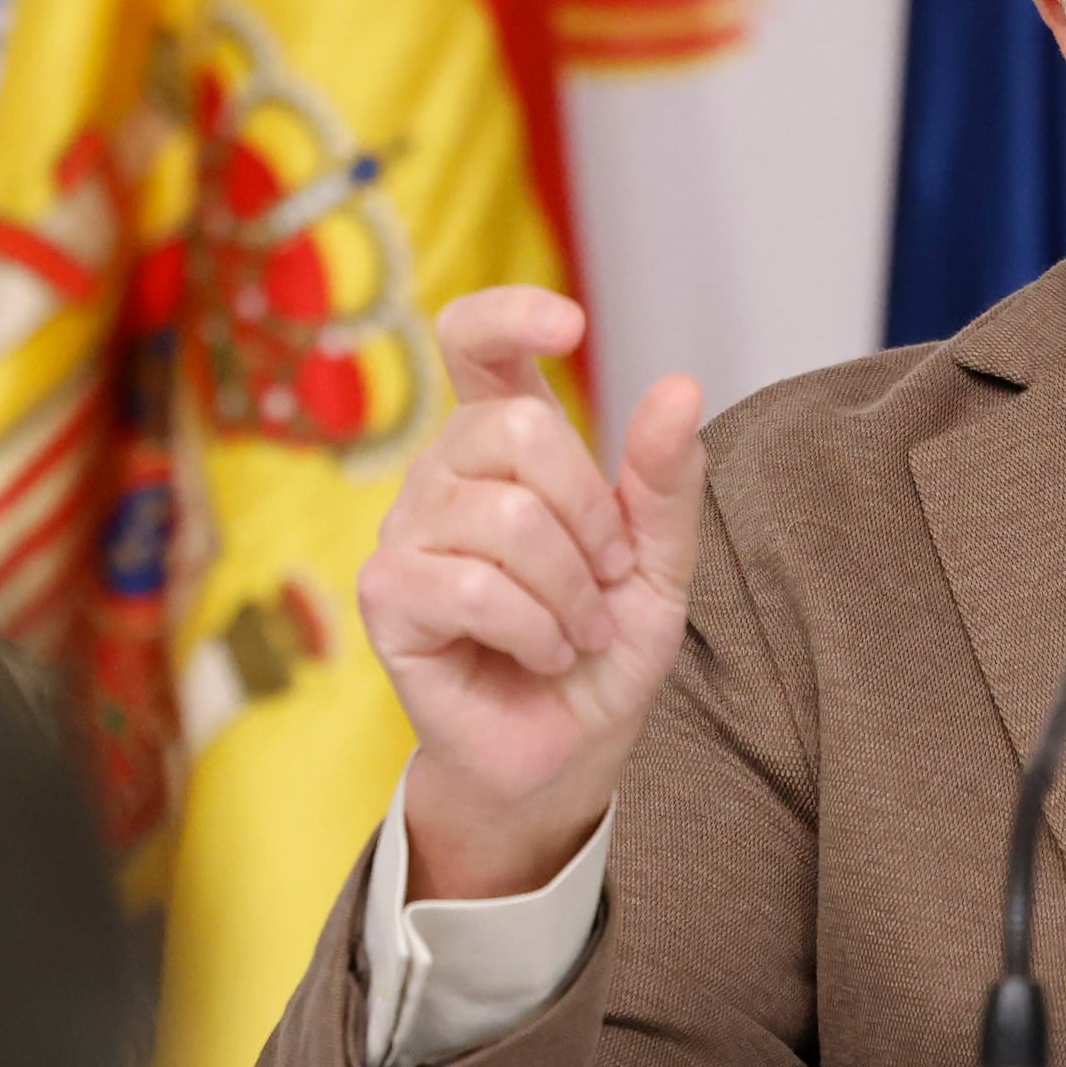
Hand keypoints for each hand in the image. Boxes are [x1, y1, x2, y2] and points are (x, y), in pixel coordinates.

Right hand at [352, 289, 708, 898]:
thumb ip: (666, 482)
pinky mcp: (387, 595)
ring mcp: (407, 531)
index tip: (568, 321)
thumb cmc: (599, 649)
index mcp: (502, 444)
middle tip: (608, 579)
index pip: (476, 343)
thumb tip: (677, 385)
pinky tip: (541, 653)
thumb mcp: (659, 564)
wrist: (562, 751)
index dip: (510, 315)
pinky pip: (474, 586)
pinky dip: (532, 628)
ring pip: (505, 518)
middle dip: (592, 517)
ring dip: (570, 592)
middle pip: (519, 431)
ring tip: (576, 631)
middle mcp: (444, 473)